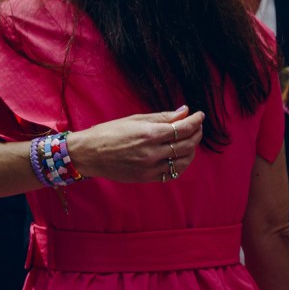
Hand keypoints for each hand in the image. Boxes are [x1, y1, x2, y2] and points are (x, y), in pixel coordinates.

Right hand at [67, 105, 203, 182]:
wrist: (89, 154)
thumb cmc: (108, 132)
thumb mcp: (134, 119)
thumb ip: (161, 117)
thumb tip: (184, 112)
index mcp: (148, 134)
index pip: (182, 128)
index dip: (195, 121)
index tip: (199, 115)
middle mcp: (152, 152)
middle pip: (187, 144)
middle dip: (196, 133)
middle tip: (196, 126)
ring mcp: (150, 167)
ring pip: (183, 160)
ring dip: (191, 149)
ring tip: (190, 140)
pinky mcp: (147, 177)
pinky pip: (172, 172)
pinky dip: (181, 163)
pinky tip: (179, 156)